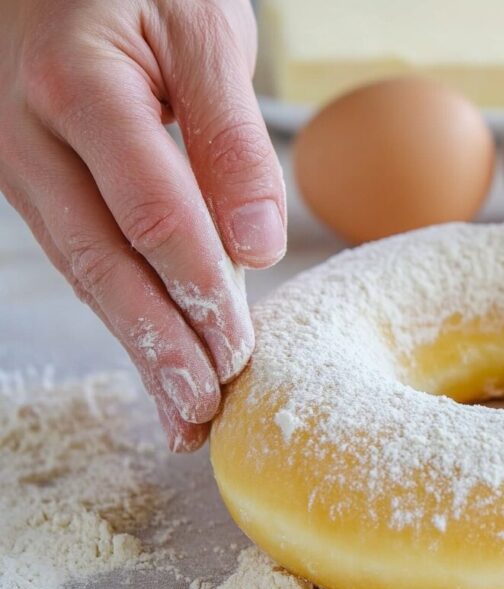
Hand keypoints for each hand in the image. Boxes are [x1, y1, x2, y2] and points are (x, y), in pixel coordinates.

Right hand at [0, 0, 285, 450]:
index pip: (150, 210)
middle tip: (204, 411)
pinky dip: (125, 310)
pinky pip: (83, 255)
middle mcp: (33, 135)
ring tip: (183, 413)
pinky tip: (155, 353)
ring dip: (138, 347)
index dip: (197, 286)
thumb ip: (231, 136)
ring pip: (86, 271)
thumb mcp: (206, 33)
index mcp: (80, 87)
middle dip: (160, 345)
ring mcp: (24, 164)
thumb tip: (257, 246)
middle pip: (103, 261)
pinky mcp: (36, 183)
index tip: (240, 348)